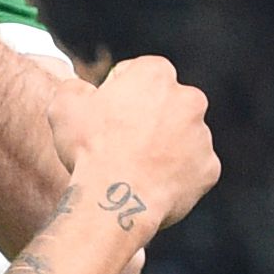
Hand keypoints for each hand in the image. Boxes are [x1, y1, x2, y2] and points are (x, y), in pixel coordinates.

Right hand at [71, 55, 218, 243]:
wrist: (114, 199)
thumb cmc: (88, 149)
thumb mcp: (64, 106)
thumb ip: (75, 88)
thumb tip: (82, 90)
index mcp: (156, 74)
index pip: (139, 75)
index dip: (119, 94)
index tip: (106, 116)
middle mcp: (189, 99)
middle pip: (168, 105)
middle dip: (150, 119)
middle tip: (122, 144)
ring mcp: (203, 136)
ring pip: (183, 138)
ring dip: (165, 148)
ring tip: (135, 170)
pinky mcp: (209, 169)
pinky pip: (192, 170)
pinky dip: (176, 177)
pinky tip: (151, 186)